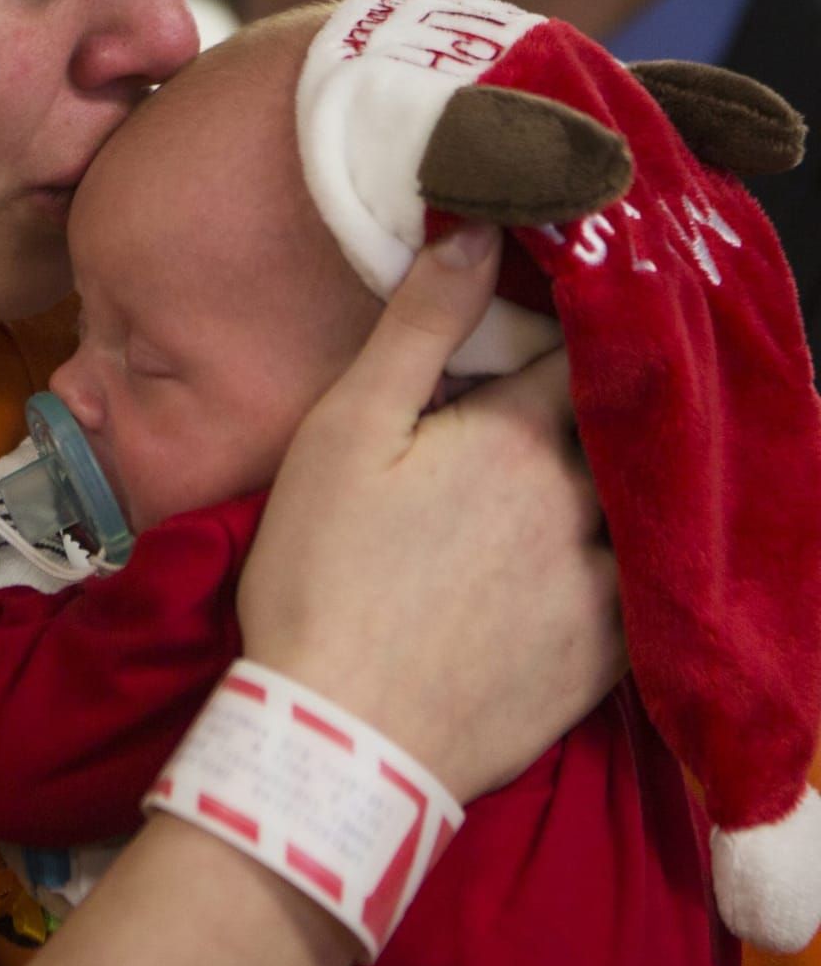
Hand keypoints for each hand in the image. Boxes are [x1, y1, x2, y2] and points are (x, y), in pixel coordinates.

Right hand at [237, 225, 623, 800]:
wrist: (340, 739)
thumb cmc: (323, 575)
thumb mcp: (342, 435)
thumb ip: (417, 328)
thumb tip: (478, 226)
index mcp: (519, 441)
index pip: (581, 353)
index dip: (568, 328)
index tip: (544, 323)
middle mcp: (584, 506)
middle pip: (618, 429)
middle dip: (595, 406)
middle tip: (545, 409)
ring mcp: (604, 590)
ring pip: (637, 511)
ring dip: (615, 487)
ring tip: (565, 490)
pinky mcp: (601, 663)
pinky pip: (642, 593)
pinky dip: (624, 566)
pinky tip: (581, 569)